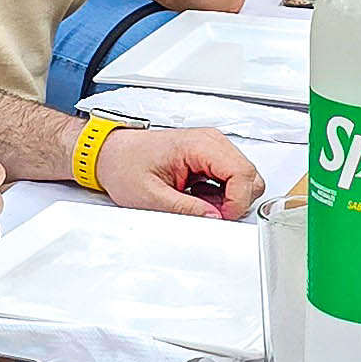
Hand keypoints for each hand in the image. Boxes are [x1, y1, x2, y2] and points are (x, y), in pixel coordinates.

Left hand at [97, 125, 260, 219]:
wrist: (111, 154)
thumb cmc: (125, 166)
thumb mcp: (151, 196)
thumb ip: (186, 209)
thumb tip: (215, 219)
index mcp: (199, 145)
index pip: (242, 173)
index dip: (237, 202)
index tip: (221, 217)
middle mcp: (210, 142)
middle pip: (250, 176)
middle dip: (236, 201)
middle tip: (209, 213)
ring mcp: (212, 148)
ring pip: (244, 178)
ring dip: (228, 198)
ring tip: (197, 202)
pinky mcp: (209, 157)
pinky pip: (231, 179)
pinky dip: (221, 195)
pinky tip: (197, 196)